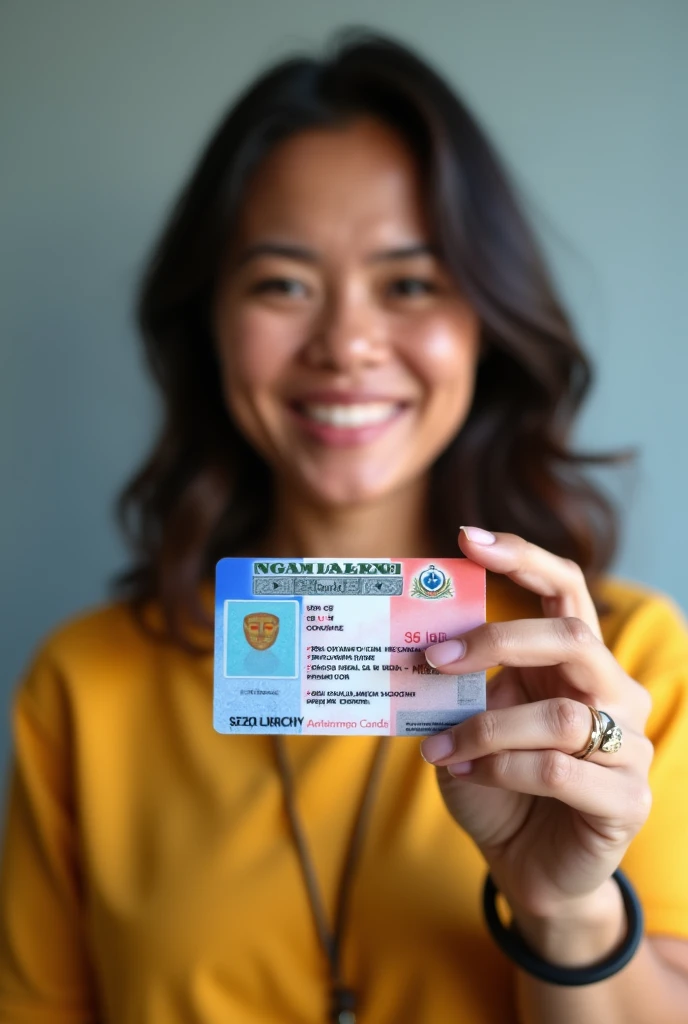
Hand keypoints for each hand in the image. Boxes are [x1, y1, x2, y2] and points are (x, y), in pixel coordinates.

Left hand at [420, 527, 652, 933]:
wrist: (528, 867)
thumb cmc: (498, 786)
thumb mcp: (471, 724)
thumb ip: (462, 687)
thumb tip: (417, 645)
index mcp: (575, 663)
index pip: (566, 590)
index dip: (523, 557)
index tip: (467, 537)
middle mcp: (613, 693)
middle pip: (570, 638)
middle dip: (498, 641)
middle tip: (434, 657)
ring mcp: (628, 746)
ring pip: (557, 714)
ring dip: (484, 728)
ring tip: (439, 746)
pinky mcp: (626, 800)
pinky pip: (558, 771)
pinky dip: (501, 768)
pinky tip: (467, 774)